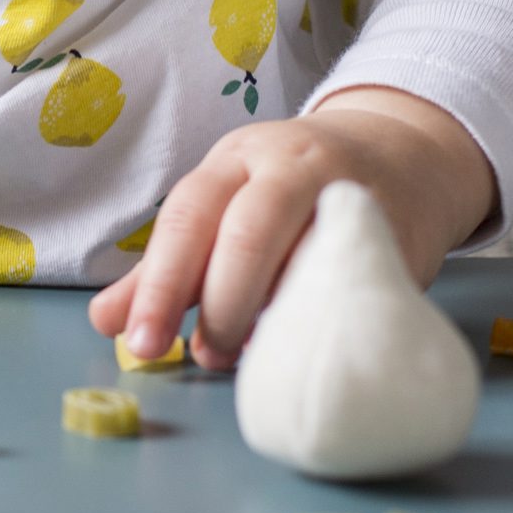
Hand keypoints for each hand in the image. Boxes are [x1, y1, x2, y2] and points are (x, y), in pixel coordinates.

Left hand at [87, 87, 496, 373]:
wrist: (404, 155)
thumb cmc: (293, 192)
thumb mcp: (227, 208)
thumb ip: (171, 267)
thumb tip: (108, 320)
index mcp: (235, 159)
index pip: (187, 216)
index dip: (158, 283)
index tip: (140, 341)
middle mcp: (291, 164)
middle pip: (246, 231)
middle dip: (217, 301)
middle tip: (204, 355)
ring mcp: (348, 194)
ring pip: (306, 253)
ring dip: (273, 313)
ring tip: (248, 356)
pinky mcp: (394, 231)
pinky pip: (356, 275)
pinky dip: (326, 312)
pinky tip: (306, 342)